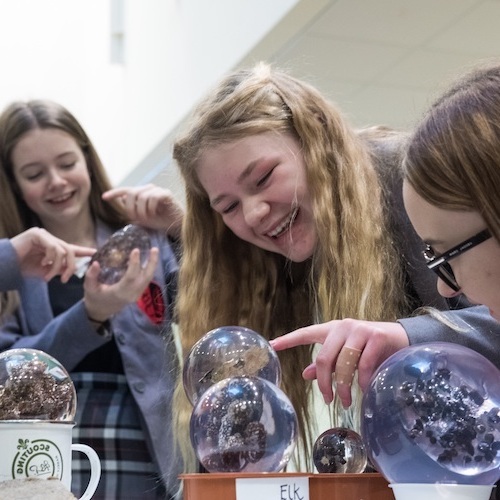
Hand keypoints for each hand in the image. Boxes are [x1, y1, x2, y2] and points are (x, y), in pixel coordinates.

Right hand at [10, 228, 95, 282]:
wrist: (5, 267)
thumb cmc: (23, 268)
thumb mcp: (45, 271)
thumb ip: (59, 269)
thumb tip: (72, 269)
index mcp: (53, 247)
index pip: (71, 248)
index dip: (84, 251)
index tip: (96, 253)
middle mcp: (50, 239)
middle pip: (70, 250)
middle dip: (70, 266)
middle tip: (65, 279)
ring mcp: (43, 235)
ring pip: (63, 250)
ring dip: (57, 267)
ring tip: (48, 276)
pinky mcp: (37, 234)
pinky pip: (53, 247)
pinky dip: (51, 259)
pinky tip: (42, 264)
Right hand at [83, 247, 158, 320]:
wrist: (101, 311)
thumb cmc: (95, 298)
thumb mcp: (89, 287)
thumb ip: (91, 275)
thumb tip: (96, 262)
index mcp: (120, 292)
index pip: (130, 277)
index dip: (134, 263)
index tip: (136, 250)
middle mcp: (132, 294)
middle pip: (146, 278)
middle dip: (152, 263)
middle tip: (155, 249)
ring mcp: (137, 294)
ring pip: (148, 278)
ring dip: (152, 264)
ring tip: (154, 251)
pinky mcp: (139, 293)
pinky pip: (146, 280)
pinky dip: (149, 269)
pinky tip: (148, 259)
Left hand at [103, 184, 183, 237]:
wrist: (176, 226)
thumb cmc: (160, 221)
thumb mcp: (143, 218)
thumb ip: (132, 209)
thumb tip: (121, 200)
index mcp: (142, 193)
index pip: (126, 190)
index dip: (114, 193)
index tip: (104, 198)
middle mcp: (149, 189)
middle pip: (132, 193)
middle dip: (130, 207)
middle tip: (135, 218)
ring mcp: (158, 190)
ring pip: (142, 196)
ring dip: (141, 210)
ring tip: (146, 218)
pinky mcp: (166, 193)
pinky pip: (153, 197)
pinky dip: (151, 208)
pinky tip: (154, 214)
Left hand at [270, 319, 408, 407]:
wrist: (401, 338)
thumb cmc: (369, 348)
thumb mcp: (346, 354)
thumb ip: (328, 363)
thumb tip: (305, 375)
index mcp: (332, 329)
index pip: (305, 333)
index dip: (288, 339)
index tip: (271, 345)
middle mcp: (343, 327)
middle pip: (323, 357)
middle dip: (324, 383)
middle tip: (328, 400)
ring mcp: (360, 330)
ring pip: (343, 364)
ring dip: (343, 387)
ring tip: (344, 401)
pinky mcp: (376, 336)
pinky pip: (363, 365)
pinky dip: (361, 381)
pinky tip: (362, 390)